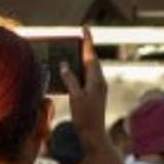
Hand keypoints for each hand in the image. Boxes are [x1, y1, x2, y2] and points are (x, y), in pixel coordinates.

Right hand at [58, 29, 109, 151]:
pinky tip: (72, 72)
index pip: (91, 55)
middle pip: (91, 59)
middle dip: (85, 48)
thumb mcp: (76, 97)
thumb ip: (70, 79)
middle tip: (77, 37)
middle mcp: (99, 82)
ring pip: (90, 68)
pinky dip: (80, 70)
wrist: (93, 136)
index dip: (87, 41)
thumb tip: (65, 65)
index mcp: (96, 80)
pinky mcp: (94, 95)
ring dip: (82, 59)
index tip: (85, 28)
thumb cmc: (85, 118)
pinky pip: (87, 77)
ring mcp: (98, 88)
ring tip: (73, 51)